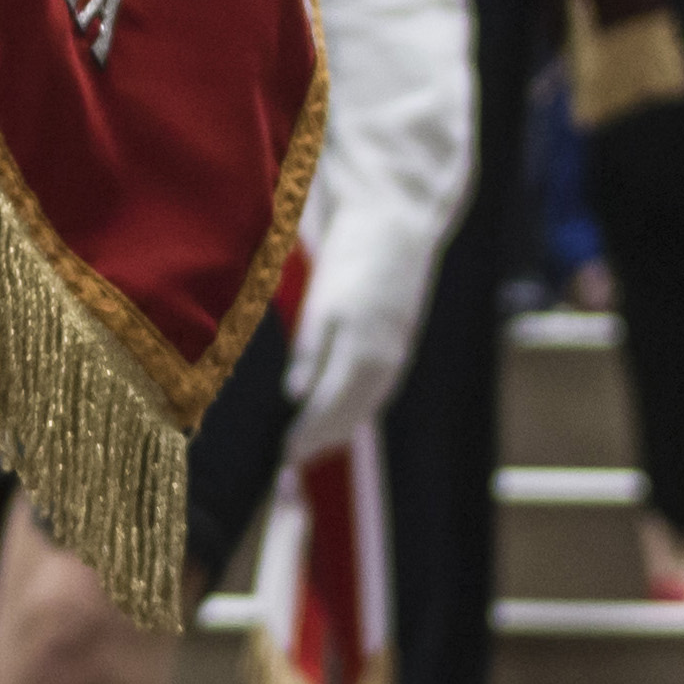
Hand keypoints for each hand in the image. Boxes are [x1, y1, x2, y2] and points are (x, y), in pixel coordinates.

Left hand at [282, 246, 425, 463]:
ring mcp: (397, 354)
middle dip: (322, 440)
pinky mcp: (401, 342)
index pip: (329, 411)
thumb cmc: (352, 256)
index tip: (282, 455)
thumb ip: (311, 352)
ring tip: (314, 444)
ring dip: (341, 428)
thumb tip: (296, 397)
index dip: (306, 436)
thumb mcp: (322, 302)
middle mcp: (384, 362)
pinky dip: (359, 407)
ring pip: (367, 406)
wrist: (397, 224)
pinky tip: (345, 409)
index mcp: (361, 354)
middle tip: (292, 460)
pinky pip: (379, 390)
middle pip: (350, 417)